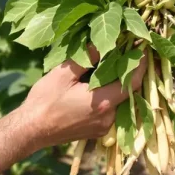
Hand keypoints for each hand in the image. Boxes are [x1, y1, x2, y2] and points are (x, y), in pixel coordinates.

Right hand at [20, 45, 147, 147]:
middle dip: (128, 73)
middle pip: (127, 92)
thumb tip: (101, 42)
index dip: (140, 66)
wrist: (31, 130)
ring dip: (117, 86)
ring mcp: (103, 127)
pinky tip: (99, 86)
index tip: (143, 49)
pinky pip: (110, 111)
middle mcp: (108, 118)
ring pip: (119, 102)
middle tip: (126, 53)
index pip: (132, 82)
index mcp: (102, 102)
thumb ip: (85, 58)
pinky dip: (109, 97)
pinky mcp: (96, 132)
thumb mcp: (63, 74)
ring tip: (112, 67)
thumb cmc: (45, 101)